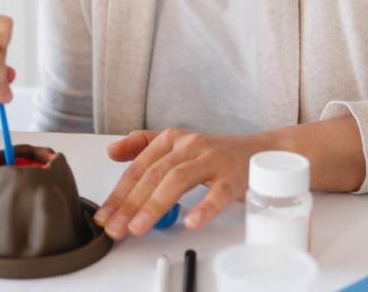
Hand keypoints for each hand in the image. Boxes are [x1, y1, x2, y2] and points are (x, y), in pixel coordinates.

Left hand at [94, 128, 268, 239]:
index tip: (104, 216)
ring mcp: (212, 159)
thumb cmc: (216, 154)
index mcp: (172, 140)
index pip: (138, 168)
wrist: (263, 151)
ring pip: (177, 180)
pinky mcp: (234, 175)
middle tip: (115, 228)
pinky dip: (204, 207)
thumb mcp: (178, 145)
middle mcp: (189, 146)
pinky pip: (218, 192)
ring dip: (155, 206)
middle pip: (153, 175)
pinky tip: (191, 222)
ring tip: (138, 227)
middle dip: (130, 204)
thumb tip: (112, 151)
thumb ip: (143, 146)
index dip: (119, 193)